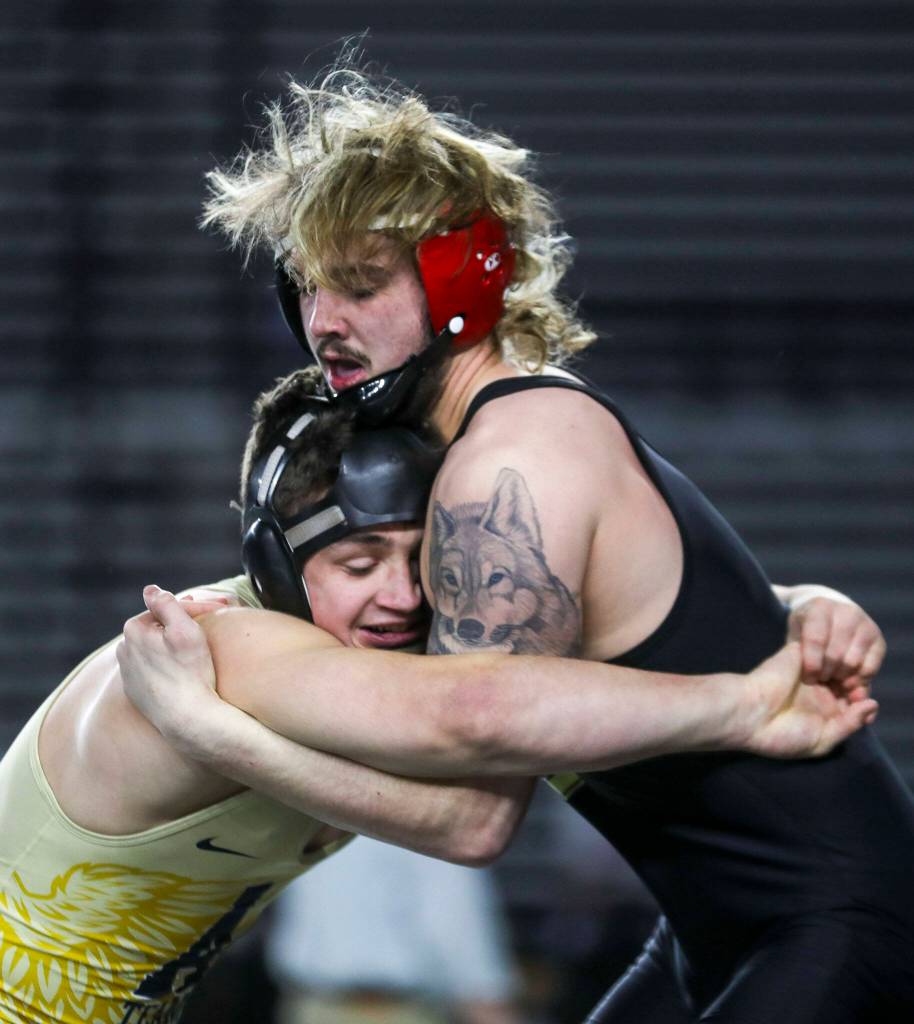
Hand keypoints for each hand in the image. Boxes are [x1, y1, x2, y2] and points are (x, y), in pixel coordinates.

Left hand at [116, 585, 224, 744]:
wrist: (188, 720)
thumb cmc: (191, 672)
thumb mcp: (185, 629)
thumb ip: (167, 604)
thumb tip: (150, 589)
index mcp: (134, 630)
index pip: (168, 609)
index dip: (197, 607)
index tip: (222, 608)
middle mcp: (124, 650)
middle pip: (160, 628)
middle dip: (185, 622)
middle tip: (214, 618)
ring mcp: (129, 674)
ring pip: (155, 648)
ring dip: (174, 642)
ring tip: (199, 641)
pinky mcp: (137, 693)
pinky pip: (154, 670)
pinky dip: (169, 664)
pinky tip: (185, 667)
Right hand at [741, 643, 878, 758]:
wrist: (749, 714)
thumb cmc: (782, 734)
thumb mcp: (823, 740)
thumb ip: (850, 724)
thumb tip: (873, 705)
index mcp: (822, 713)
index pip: (852, 704)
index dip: (863, 703)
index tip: (866, 704)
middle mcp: (818, 691)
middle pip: (848, 683)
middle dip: (857, 685)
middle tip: (856, 690)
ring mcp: (809, 672)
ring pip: (838, 664)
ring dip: (845, 670)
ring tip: (844, 680)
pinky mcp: (799, 655)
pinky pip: (822, 649)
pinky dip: (830, 657)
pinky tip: (831, 668)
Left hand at [786, 591, 885, 701]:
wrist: (828, 618)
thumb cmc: (806, 630)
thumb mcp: (795, 637)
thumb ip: (798, 657)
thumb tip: (811, 682)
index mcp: (820, 608)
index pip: (816, 640)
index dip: (811, 664)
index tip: (808, 678)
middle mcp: (846, 613)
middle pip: (835, 654)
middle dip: (824, 673)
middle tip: (818, 678)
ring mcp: (865, 625)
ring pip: (852, 663)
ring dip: (839, 678)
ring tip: (830, 678)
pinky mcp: (878, 640)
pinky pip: (869, 669)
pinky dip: (857, 680)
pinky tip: (845, 680)